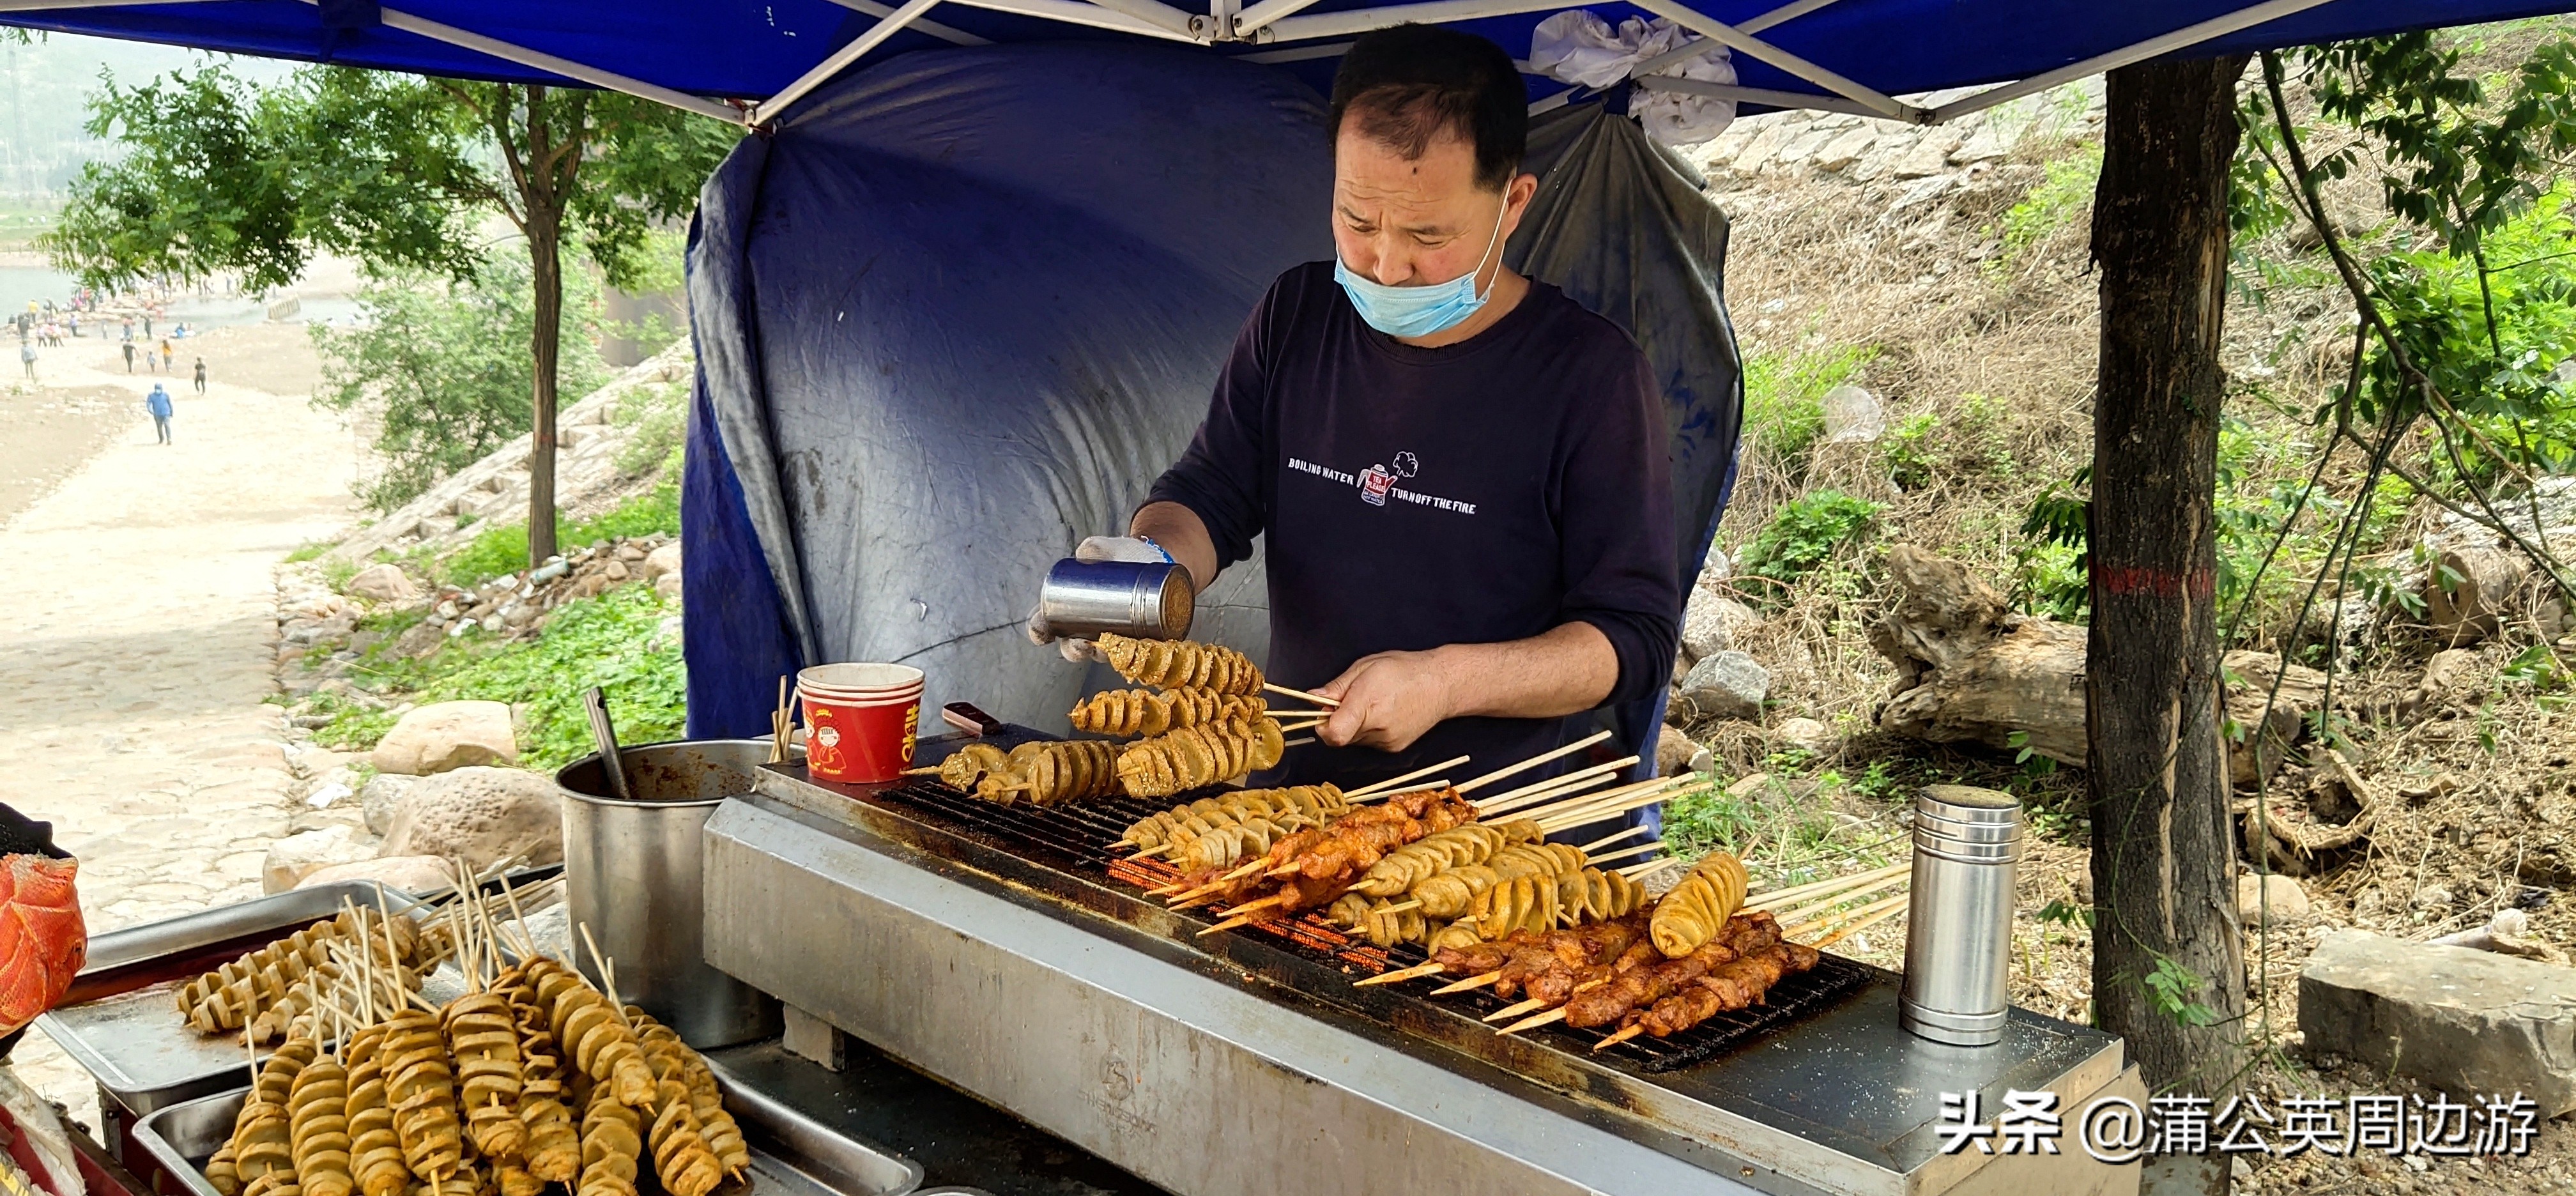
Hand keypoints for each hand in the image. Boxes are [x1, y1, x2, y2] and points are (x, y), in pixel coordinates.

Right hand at [1025, 536, 1170, 660]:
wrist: (1154, 559)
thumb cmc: (1121, 556)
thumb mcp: (1105, 549)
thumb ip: (1093, 548)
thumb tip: (1085, 556)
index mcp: (1069, 608)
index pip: (1047, 624)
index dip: (1039, 631)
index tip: (1041, 632)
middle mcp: (1088, 628)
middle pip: (1073, 647)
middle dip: (1073, 650)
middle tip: (1079, 645)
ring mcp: (1113, 637)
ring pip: (1102, 654)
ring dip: (1100, 655)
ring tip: (1104, 649)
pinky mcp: (1137, 640)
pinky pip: (1132, 654)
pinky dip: (1131, 654)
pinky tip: (1133, 650)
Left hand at [1315, 648, 1457, 752]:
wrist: (1441, 684)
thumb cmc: (1404, 670)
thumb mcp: (1365, 667)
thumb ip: (1337, 686)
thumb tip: (1313, 698)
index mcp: (1367, 704)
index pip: (1333, 733)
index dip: (1321, 724)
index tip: (1324, 711)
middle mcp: (1377, 728)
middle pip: (1340, 736)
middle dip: (1337, 720)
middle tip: (1351, 700)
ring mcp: (1387, 741)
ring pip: (1354, 740)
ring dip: (1353, 725)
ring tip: (1372, 703)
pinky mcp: (1394, 748)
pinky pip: (1369, 742)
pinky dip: (1369, 730)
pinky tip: (1384, 713)